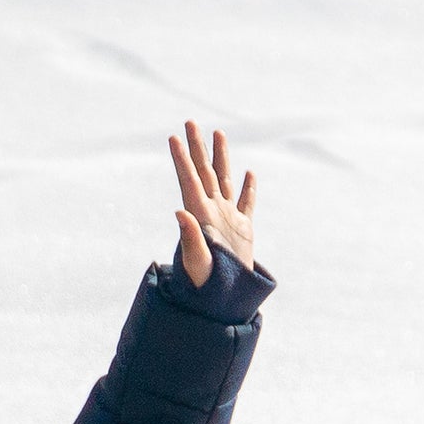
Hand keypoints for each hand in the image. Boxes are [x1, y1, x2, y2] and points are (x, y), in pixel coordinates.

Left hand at [168, 122, 256, 286]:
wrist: (223, 301)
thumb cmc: (205, 285)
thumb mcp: (196, 261)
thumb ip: (189, 237)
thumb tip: (179, 211)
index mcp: (199, 216)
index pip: (188, 180)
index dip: (181, 159)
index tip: (173, 138)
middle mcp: (211, 212)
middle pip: (204, 172)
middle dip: (197, 148)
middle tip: (190, 122)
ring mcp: (227, 219)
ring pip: (224, 180)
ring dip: (220, 157)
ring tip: (218, 134)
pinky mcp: (242, 230)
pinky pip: (246, 204)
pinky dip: (248, 188)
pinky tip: (249, 173)